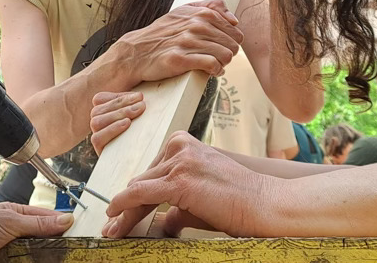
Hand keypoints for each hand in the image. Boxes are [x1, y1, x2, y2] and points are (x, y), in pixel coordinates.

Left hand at [0, 199, 71, 261]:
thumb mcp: (7, 220)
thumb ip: (37, 223)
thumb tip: (66, 219)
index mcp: (19, 218)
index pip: (50, 223)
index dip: (65, 230)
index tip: (81, 239)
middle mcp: (15, 238)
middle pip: (44, 247)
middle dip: (56, 252)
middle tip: (72, 257)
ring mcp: (8, 256)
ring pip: (33, 260)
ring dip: (43, 261)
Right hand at [90, 91, 144, 154]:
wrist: (144, 162)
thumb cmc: (144, 136)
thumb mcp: (138, 117)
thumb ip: (135, 104)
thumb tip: (141, 95)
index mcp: (102, 113)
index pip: (100, 98)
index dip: (119, 96)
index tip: (140, 96)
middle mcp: (96, 124)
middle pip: (99, 109)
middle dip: (122, 104)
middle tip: (142, 104)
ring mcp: (96, 137)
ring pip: (96, 121)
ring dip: (118, 114)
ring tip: (136, 112)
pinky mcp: (99, 150)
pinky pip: (97, 137)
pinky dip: (112, 129)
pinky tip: (127, 124)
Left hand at [102, 132, 273, 237]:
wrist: (264, 204)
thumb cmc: (238, 203)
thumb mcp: (201, 201)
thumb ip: (179, 209)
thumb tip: (164, 222)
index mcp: (185, 146)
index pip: (153, 174)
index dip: (135, 196)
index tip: (120, 213)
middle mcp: (179, 147)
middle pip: (143, 180)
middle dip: (128, 205)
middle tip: (112, 225)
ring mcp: (179, 162)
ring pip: (139, 188)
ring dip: (124, 211)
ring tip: (113, 229)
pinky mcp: (179, 181)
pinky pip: (140, 193)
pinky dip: (124, 204)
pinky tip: (114, 213)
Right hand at [105, 0, 242, 86]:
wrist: (136, 52)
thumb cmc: (163, 33)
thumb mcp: (184, 12)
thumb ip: (211, 7)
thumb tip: (234, 19)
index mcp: (200, 13)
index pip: (234, 30)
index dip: (232, 42)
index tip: (222, 47)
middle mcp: (195, 25)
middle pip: (233, 44)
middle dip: (228, 54)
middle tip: (218, 58)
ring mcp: (187, 42)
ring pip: (225, 55)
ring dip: (223, 64)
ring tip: (214, 65)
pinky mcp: (180, 59)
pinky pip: (212, 65)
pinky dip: (215, 71)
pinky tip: (211, 72)